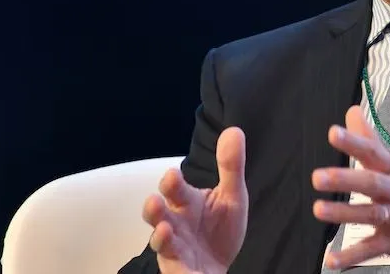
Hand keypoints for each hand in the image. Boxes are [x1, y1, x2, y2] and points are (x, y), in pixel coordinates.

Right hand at [141, 127, 248, 273]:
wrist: (219, 263)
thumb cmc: (220, 227)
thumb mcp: (231, 195)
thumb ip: (231, 166)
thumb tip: (234, 130)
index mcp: (186, 202)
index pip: (175, 189)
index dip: (172, 183)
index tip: (173, 174)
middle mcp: (174, 222)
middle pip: (159, 213)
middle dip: (155, 208)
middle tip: (155, 200)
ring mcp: (174, 247)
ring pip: (160, 241)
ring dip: (158, 236)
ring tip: (162, 229)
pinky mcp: (179, 268)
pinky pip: (175, 268)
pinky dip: (177, 265)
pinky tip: (180, 260)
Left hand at [311, 106, 389, 270]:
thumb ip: (370, 140)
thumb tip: (351, 113)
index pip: (374, 152)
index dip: (354, 142)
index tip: (334, 133)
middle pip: (372, 182)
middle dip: (345, 179)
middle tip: (318, 177)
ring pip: (370, 214)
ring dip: (344, 212)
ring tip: (319, 209)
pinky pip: (371, 250)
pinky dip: (351, 256)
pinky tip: (332, 260)